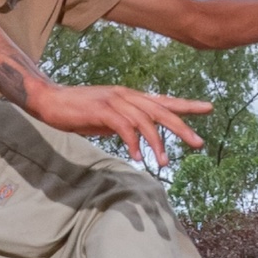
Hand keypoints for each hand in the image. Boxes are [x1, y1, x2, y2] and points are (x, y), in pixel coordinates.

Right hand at [33, 82, 212, 164]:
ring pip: (146, 121)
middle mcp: (127, 95)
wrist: (49, 100)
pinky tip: (138, 157)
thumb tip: (137, 136)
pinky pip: (124, 128)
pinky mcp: (102, 110)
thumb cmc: (76, 110)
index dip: (186, 105)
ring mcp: (115, 101)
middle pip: (161, 110)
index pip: (163, 100)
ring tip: (165, 162)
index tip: (208, 108)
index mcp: (130, 97)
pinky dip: (133, 143)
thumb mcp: (106, 117)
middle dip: (182, 127)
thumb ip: (124, 123)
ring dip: (157, 142)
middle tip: (198, 143)